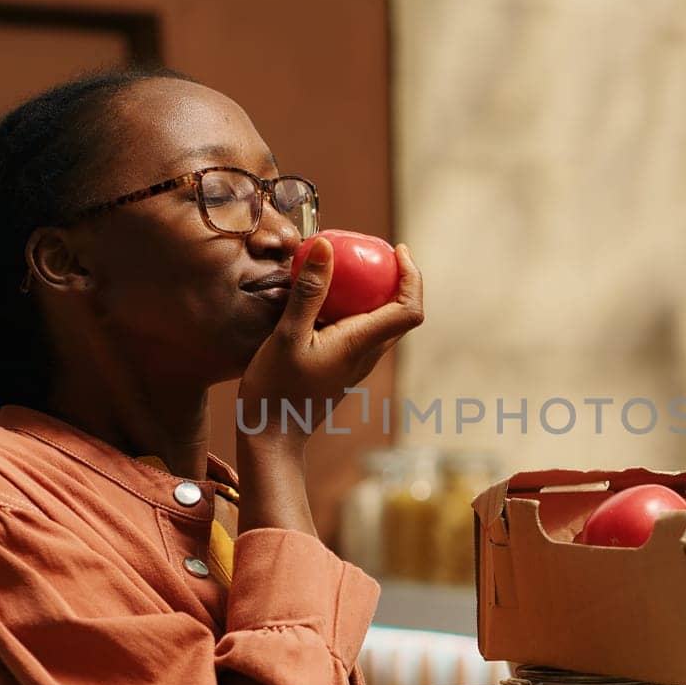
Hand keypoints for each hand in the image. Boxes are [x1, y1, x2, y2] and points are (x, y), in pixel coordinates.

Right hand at [237, 237, 423, 445]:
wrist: (272, 437)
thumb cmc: (276, 390)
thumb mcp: (287, 335)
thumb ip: (309, 292)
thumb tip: (325, 246)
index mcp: (361, 345)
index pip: (410, 310)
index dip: (413, 277)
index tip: (399, 250)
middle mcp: (367, 355)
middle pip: (402, 314)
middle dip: (399, 279)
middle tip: (377, 252)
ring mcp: (356, 364)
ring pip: (382, 324)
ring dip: (378, 294)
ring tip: (353, 268)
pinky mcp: (343, 368)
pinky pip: (361, 332)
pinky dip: (356, 309)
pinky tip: (327, 299)